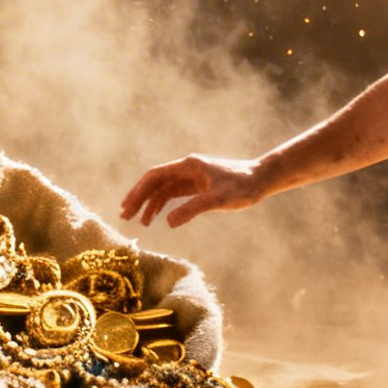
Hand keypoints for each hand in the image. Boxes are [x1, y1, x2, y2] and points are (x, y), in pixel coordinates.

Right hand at [120, 155, 264, 229]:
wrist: (262, 179)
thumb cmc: (243, 187)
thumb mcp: (219, 200)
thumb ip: (193, 209)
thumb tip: (168, 222)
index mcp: (188, 166)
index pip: (155, 176)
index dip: (139, 191)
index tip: (128, 207)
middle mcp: (187, 168)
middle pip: (155, 181)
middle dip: (139, 197)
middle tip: (125, 216)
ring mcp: (192, 176)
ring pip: (163, 188)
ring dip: (150, 202)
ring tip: (139, 222)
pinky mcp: (198, 185)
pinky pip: (174, 194)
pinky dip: (164, 204)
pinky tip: (158, 218)